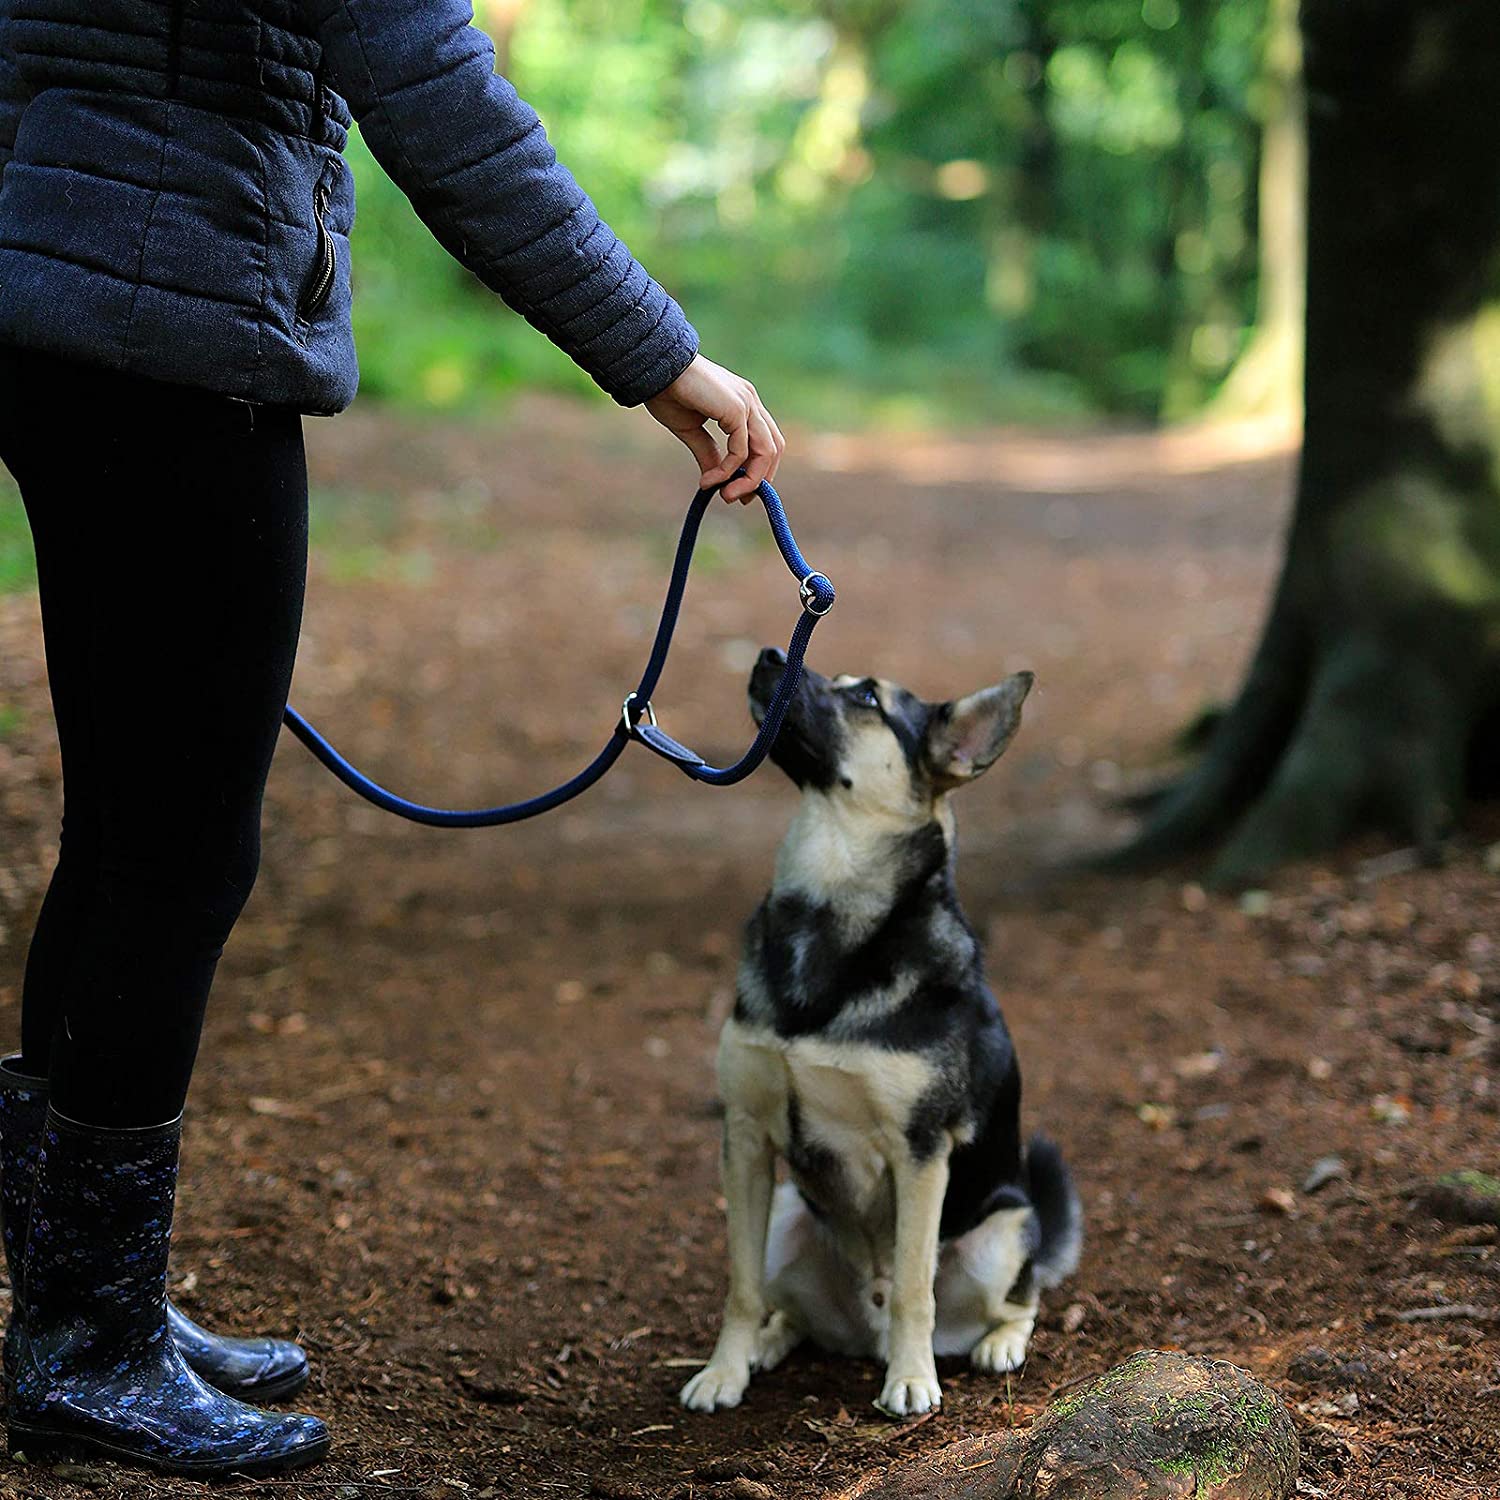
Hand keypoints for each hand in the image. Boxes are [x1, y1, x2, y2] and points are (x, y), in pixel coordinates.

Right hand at [644, 354, 785, 502]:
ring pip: (765, 451)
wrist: (653, 370)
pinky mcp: (736, 407)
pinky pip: (741, 449)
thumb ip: (708, 453)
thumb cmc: (667, 393)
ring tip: (726, 495)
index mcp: (743, 403)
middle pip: (773, 448)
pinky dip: (729, 470)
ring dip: (748, 480)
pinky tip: (710, 480)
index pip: (766, 441)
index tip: (739, 492)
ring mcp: (746, 402)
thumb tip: (717, 481)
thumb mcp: (691, 431)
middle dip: (758, 479)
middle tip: (736, 499)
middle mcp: (750, 401)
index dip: (759, 470)